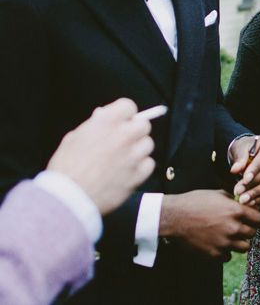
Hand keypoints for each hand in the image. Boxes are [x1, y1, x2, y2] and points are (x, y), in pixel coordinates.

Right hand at [47, 98, 154, 214]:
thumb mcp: (73, 138)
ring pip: (148, 144)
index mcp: (107, 122)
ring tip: (123, 158)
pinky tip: (127, 171)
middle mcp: (124, 135)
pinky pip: (149, 164)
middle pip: (143, 125)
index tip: (121, 121)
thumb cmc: (65, 168)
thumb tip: (103, 116)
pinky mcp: (137, 174)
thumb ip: (93, 126)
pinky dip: (141, 167)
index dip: (124, 114)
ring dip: (138, 149)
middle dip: (134, 131)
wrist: (66, 199)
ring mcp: (133, 155)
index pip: (128, 106)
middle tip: (123, 140)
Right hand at [159, 189, 259, 259]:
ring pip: (244, 247)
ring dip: (240, 242)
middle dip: (249, 230)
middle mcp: (233, 228)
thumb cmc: (195, 202)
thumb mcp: (218, 194)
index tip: (257, 221)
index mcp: (236, 211)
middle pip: (253, 234)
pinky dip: (226, 252)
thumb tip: (244, 204)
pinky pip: (228, 257)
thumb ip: (233, 200)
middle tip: (242, 227)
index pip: (259, 219)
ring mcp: (224, 243)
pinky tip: (220, 244)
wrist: (175, 217)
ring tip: (232, 237)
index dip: (259, 219)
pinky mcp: (214, 254)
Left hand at [230, 134, 259, 204]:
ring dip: (257, 193)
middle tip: (239, 192)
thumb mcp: (241, 148)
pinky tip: (251, 202)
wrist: (251, 153)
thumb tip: (235, 169)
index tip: (244, 179)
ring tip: (243, 199)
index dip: (255, 169)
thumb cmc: (247, 148)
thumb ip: (240, 158)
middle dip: (253, 184)